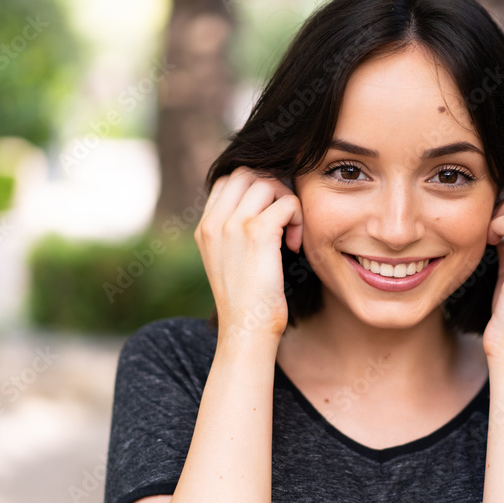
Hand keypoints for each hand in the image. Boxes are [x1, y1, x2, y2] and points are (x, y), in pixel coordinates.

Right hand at [194, 167, 302, 338]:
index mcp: (205, 227)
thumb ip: (235, 232)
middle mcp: (214, 222)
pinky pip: (287, 203)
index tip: (272, 211)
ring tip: (290, 233)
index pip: (228, 179)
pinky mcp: (257, 233)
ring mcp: (232, 225)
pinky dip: (298, 219)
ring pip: (268, 183)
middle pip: (247, 172)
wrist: (246, 330)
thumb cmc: (247, 301)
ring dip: (288, 203)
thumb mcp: (231, 261)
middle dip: (274, 187)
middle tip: (285, 217)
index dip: (255, 186)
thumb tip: (262, 205)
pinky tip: (294, 244)